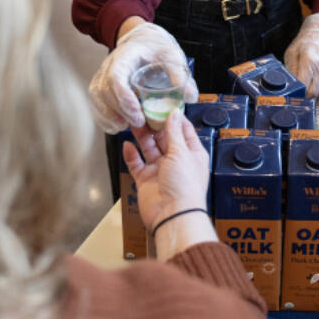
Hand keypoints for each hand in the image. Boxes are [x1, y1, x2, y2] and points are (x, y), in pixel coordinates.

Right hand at [86, 21, 196, 133]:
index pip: (116, 76)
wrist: (143, 41)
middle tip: (139, 123)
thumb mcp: (171, 55)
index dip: (124, 97)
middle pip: (105, 91)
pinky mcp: (101, 87)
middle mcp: (109, 66)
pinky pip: (96, 104)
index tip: (137, 112)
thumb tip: (190, 96)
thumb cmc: (155, 48)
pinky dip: (104, 118)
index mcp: (125, 57)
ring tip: (125, 127)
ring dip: (109, 116)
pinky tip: (116, 127)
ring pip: (97, 98)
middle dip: (120, 111)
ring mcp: (102, 76)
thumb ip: (179, 74)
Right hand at [122, 111, 216, 259]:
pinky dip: (131, 154)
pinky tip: (127, 144)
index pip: (183, 130)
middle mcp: (176, 160)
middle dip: (154, 124)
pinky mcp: (146, 180)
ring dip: (142, 136)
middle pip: (164, 137)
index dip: (174, 117)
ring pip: (149, 148)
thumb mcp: (181, 153)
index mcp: (192, 153)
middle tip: (143, 109)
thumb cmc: (184, 186)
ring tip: (133, 121)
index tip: (163, 103)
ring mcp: (160, 170)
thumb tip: (174, 113)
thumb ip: (174, 132)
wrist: (172, 215)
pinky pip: (137, 163)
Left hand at [283, 12, 318, 105]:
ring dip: (314, 101)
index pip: (304, 87)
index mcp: (310, 60)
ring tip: (306, 100)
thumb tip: (289, 88)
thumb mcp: (292, 53)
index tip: (292, 98)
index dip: (297, 95)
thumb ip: (290, 71)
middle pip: (314, 93)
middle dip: (304, 100)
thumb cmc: (305, 43)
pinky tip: (315, 97)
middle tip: (297, 101)